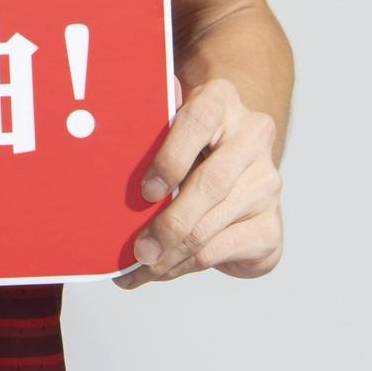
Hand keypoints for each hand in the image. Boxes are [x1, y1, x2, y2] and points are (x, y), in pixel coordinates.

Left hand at [113, 75, 283, 286]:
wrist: (230, 175)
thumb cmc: (184, 150)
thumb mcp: (165, 132)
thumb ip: (145, 129)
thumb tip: (99, 130)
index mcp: (220, 101)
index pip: (199, 120)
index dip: (171, 157)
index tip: (147, 191)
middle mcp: (252, 136)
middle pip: (213, 182)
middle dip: (170, 223)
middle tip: (139, 250)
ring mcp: (267, 181)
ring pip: (213, 224)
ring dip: (172, 254)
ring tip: (141, 267)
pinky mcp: (271, 223)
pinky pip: (223, 249)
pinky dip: (186, 265)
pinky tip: (163, 270)